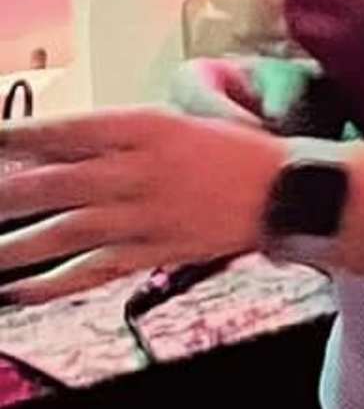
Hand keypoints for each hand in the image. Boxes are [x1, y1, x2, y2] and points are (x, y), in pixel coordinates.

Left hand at [0, 110, 284, 300]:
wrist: (289, 190)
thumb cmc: (238, 150)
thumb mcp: (184, 117)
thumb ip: (126, 132)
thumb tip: (68, 141)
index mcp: (146, 128)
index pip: (65, 130)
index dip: (18, 135)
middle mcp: (138, 170)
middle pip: (53, 184)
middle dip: (5, 193)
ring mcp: (144, 214)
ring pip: (64, 231)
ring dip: (15, 245)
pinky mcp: (153, 250)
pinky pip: (93, 269)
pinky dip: (54, 283)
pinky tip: (22, 290)